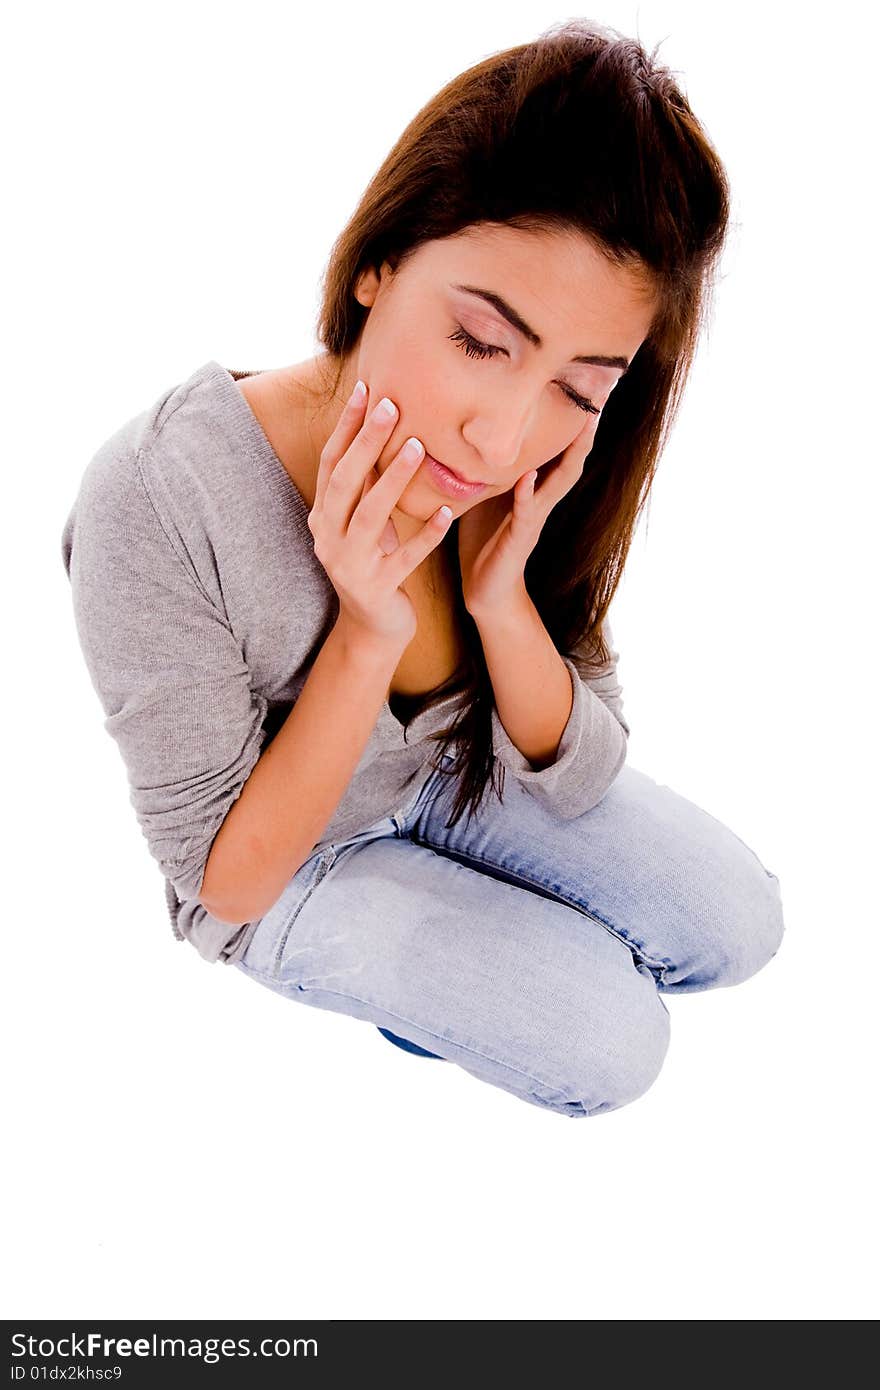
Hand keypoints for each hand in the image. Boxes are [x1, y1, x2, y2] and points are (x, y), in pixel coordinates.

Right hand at [308, 384, 453, 648]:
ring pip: (371, 517)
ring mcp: (350, 566)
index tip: (366, 389)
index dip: (346, 427)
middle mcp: (328, 539)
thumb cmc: (372, 563)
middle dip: (366, 442)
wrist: (372, 626)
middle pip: (345, 483)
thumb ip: (366, 486)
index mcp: (323, 517)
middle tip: (391, 406)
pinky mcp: (377, 589)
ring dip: (393, 480)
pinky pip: (405, 559)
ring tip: (418, 447)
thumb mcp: (363, 522)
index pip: (331, 463)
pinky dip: (425, 535)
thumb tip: (378, 429)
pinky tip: (446, 514)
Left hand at [458, 415, 598, 616]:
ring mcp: (535, 518)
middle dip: (585, 428)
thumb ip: (486, 467)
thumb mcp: (485, 494)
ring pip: (561, 481)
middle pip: (572, 457)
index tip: (582, 384)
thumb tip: (470, 428)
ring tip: (582, 424)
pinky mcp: (521, 538)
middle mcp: (542, 498)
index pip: (558, 447)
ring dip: (572, 453)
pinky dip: (527, 494)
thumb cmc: (484, 538)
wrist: (485, 589)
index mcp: (535, 486)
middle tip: (600, 395)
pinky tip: (527, 477)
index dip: (571, 419)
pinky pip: (527, 512)